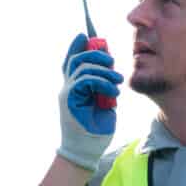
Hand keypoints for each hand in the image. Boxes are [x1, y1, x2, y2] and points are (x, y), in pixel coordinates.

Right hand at [57, 33, 122, 170]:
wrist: (86, 150)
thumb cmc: (96, 130)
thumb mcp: (103, 103)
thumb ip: (103, 87)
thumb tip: (110, 72)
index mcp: (75, 87)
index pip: (71, 61)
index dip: (76, 46)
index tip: (85, 35)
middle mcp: (68, 88)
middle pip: (76, 59)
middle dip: (95, 54)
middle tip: (112, 60)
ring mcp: (67, 93)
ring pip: (82, 67)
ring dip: (103, 69)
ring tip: (117, 79)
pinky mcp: (70, 99)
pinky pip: (85, 80)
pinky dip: (102, 81)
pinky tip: (113, 91)